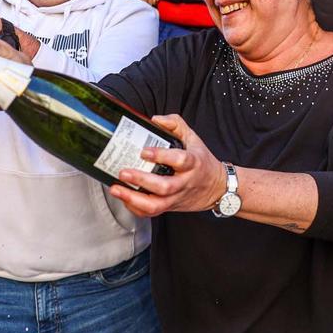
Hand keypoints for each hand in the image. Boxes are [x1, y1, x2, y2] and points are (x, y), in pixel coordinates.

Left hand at [108, 114, 225, 216]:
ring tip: (117, 190)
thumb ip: (176, 124)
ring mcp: (176, 197)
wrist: (216, 187)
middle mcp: (185, 182)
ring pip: (156, 205)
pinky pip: (152, 213)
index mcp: (193, 163)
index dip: (161, 156)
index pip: (180, 160)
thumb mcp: (193, 138)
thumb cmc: (202, 162)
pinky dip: (135, 208)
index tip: (144, 151)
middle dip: (141, 180)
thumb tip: (156, 119)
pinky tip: (124, 198)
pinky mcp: (170, 207)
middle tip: (124, 172)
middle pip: (164, 186)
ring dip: (133, 199)